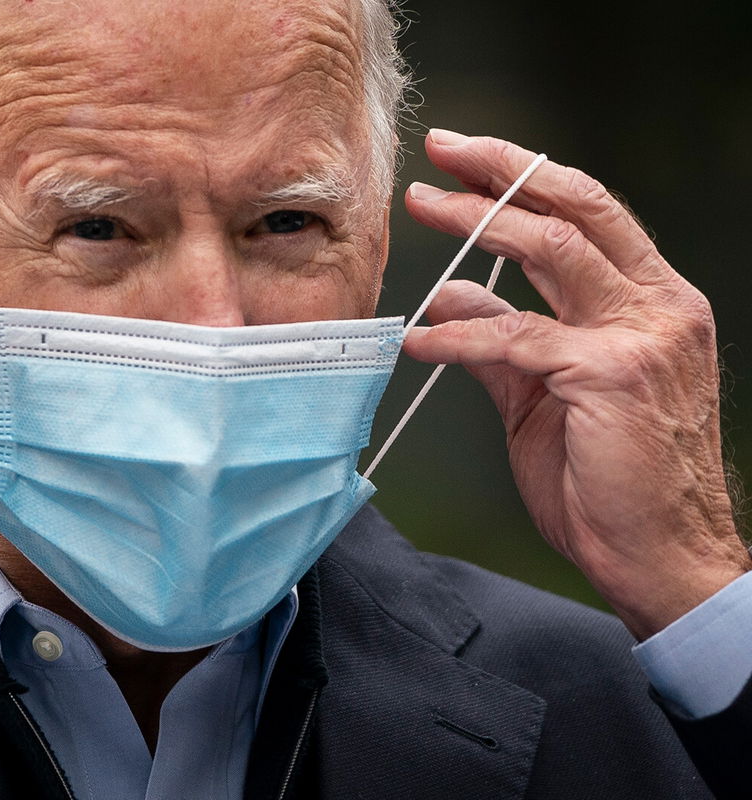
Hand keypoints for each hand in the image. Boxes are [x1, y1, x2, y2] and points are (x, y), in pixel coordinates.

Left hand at [404, 129, 749, 639]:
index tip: (469, 161)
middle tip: (444, 149)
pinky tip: (419, 339)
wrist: (658, 556)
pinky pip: (515, 336)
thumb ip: (503, 341)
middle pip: (576, 208)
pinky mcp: (611, 374)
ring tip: (421, 207)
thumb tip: (452, 292)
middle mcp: (659, 307)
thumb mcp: (544, 396)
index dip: (528, 179)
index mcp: (653, 304)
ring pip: (551, 250)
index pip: (590, 217)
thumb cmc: (608, 480)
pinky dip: (459, 333)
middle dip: (505, 169)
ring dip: (475, 221)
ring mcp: (642, 336)